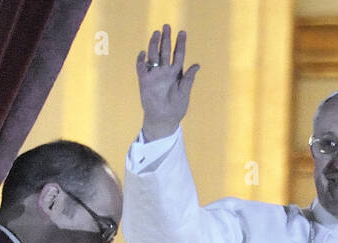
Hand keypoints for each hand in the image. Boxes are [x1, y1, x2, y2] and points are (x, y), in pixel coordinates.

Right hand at [137, 24, 198, 141]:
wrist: (164, 120)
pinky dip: (141, 61)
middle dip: (166, 39)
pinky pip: (141, 69)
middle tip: (167, 26)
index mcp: (176, 74)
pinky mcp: (145, 82)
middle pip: (165, 52)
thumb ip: (189, 79)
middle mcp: (165, 72)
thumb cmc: (176, 109)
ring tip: (156, 33)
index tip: (182, 32)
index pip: (178, 55)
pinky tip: (143, 53)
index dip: (180, 44)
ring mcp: (154, 76)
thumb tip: (196, 65)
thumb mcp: (185, 93)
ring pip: (153, 56)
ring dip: (154, 45)